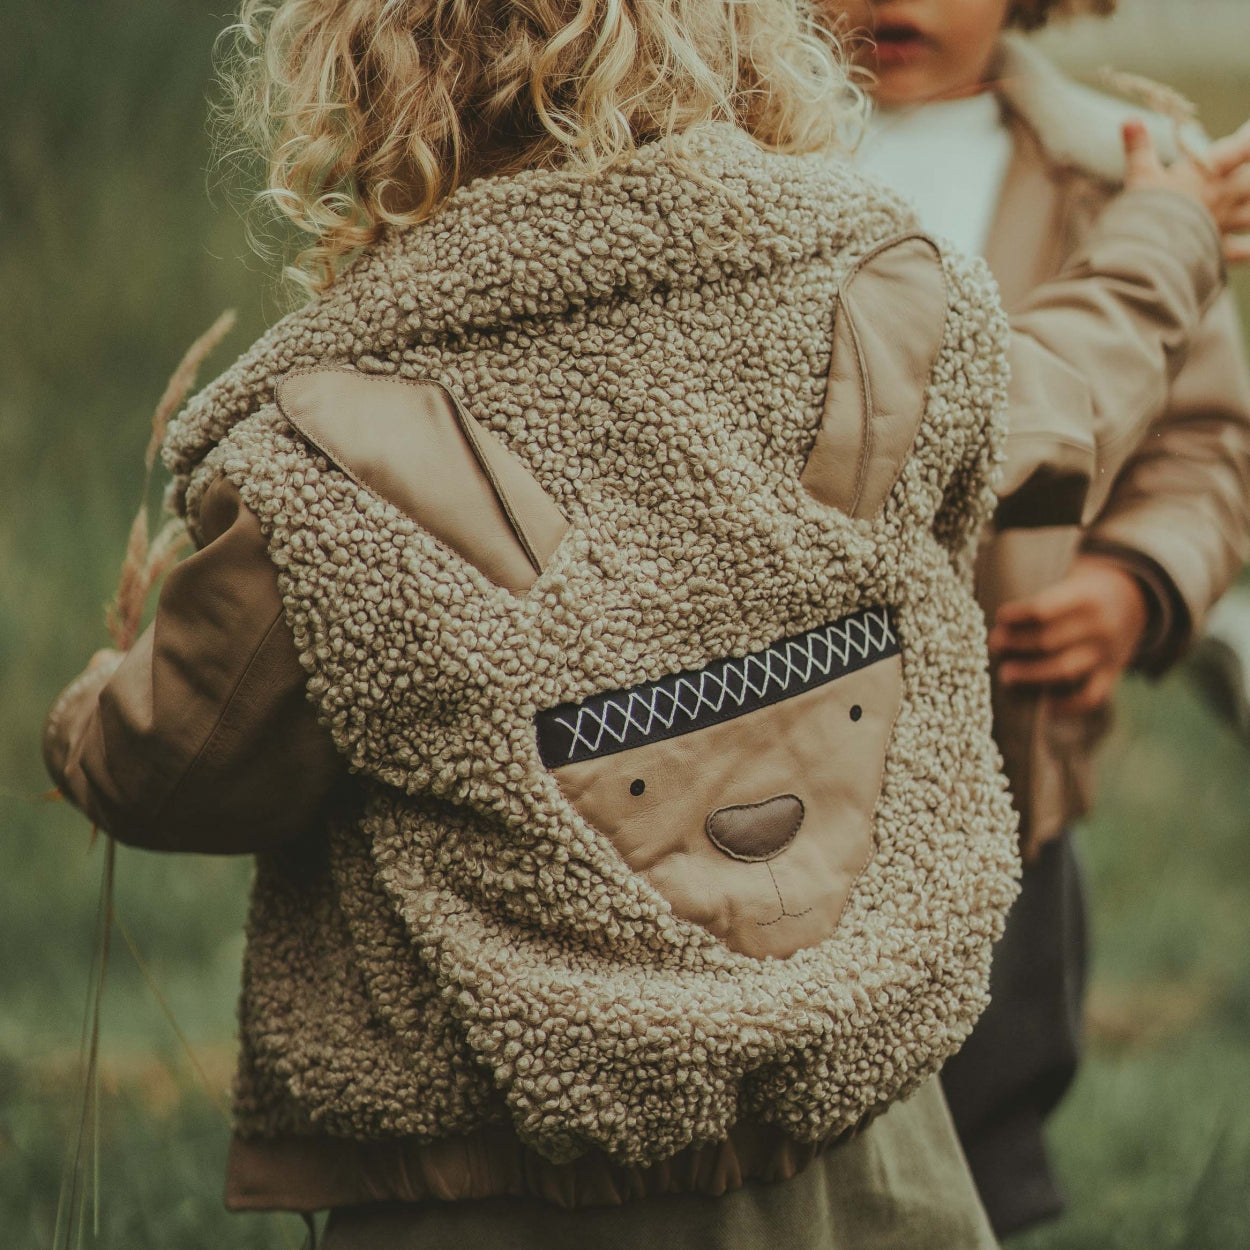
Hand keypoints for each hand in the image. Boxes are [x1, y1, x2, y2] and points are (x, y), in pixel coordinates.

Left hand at [990, 555, 1149, 715]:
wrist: (1132, 601)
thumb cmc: (1082, 595)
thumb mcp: (1070, 585)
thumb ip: (1043, 603)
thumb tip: (1000, 626)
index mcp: (1085, 598)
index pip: (1045, 609)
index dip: (1019, 615)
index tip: (999, 618)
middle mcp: (1098, 627)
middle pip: (1050, 640)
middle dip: (1018, 644)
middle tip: (994, 645)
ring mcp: (1107, 653)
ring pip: (1065, 669)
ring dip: (1031, 674)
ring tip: (1006, 675)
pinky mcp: (1112, 674)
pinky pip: (1091, 696)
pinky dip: (1068, 706)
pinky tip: (1045, 707)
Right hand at [1122, 118, 1249, 262]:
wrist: (1148, 251)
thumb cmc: (1145, 209)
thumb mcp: (1139, 176)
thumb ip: (1139, 147)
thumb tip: (1129, 120)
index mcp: (1207, 173)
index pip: (1240, 148)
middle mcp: (1222, 196)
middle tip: (1249, 173)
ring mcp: (1223, 223)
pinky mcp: (1216, 249)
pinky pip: (1242, 250)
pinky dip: (1249, 249)